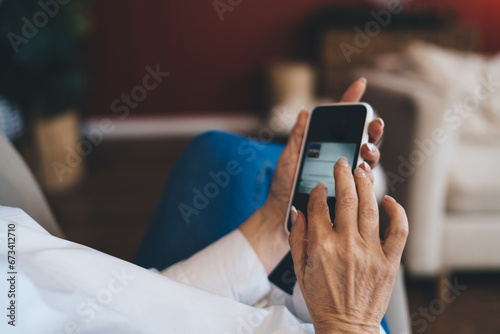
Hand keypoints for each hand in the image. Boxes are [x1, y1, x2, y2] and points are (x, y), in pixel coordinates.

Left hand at [240, 78, 384, 273]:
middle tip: (373, 125)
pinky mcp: (348, 193)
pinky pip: (364, 182)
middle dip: (372, 129)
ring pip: (368, 158)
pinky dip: (367, 173)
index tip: (360, 84)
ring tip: (365, 149)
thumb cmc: (283, 186)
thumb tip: (306, 112)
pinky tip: (364, 169)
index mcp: (326, 146)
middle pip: (362, 138)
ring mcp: (345, 175)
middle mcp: (339, 158)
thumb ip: (298, 137)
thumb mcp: (289, 158)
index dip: (351, 101)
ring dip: (372, 150)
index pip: (341, 121)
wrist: (281, 214)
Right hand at [288, 158, 407, 333]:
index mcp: (321, 247)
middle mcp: (346, 246)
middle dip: (343, 175)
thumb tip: (299, 210)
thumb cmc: (322, 299)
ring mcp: (370, 253)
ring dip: (366, 185)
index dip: (320, 191)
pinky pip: (398, 230)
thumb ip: (297, 237)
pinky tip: (389, 200)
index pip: (320, 206)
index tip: (322, 186)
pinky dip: (397, 212)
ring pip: (370, 208)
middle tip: (343, 163)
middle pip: (347, 199)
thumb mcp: (298, 270)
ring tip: (362, 171)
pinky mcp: (389, 262)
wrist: (347, 327)